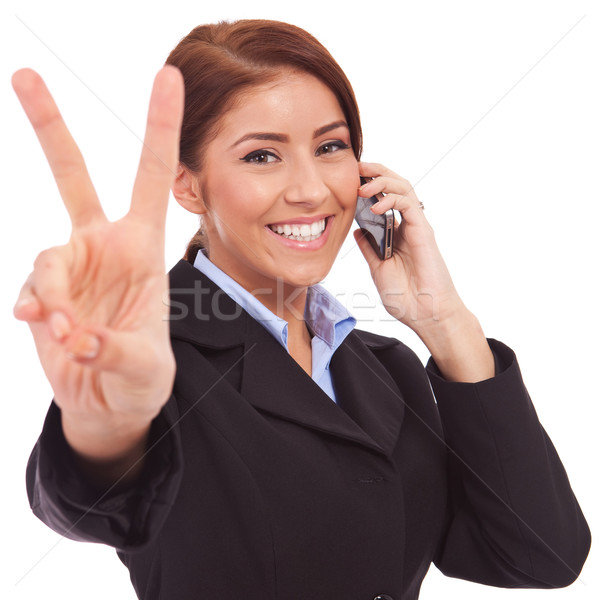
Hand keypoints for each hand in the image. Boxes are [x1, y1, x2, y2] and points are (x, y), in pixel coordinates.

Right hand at [12, 68, 183, 456]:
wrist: (111, 402)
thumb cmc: (143, 378)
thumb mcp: (146, 367)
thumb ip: (115, 351)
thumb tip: (75, 337)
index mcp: (141, 248)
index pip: (150, 178)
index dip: (159, 126)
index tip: (167, 74)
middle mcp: (103, 247)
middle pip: (72, 176)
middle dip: (50, 127)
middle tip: (24, 72)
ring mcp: (69, 269)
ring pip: (45, 257)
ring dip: (52, 297)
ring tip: (70, 335)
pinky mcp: (42, 293)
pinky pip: (31, 289)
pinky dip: (37, 310)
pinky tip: (49, 331)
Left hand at [354, 162, 493, 381]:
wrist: (425, 314)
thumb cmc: (406, 297)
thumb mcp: (377, 269)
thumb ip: (368, 248)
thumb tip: (357, 231)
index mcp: (395, 234)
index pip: (383, 199)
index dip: (369, 185)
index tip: (349, 179)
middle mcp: (407, 226)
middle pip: (394, 187)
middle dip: (376, 173)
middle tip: (357, 167)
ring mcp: (416, 227)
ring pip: (404, 189)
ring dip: (383, 181)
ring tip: (364, 184)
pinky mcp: (423, 231)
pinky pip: (409, 205)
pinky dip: (392, 199)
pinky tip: (377, 204)